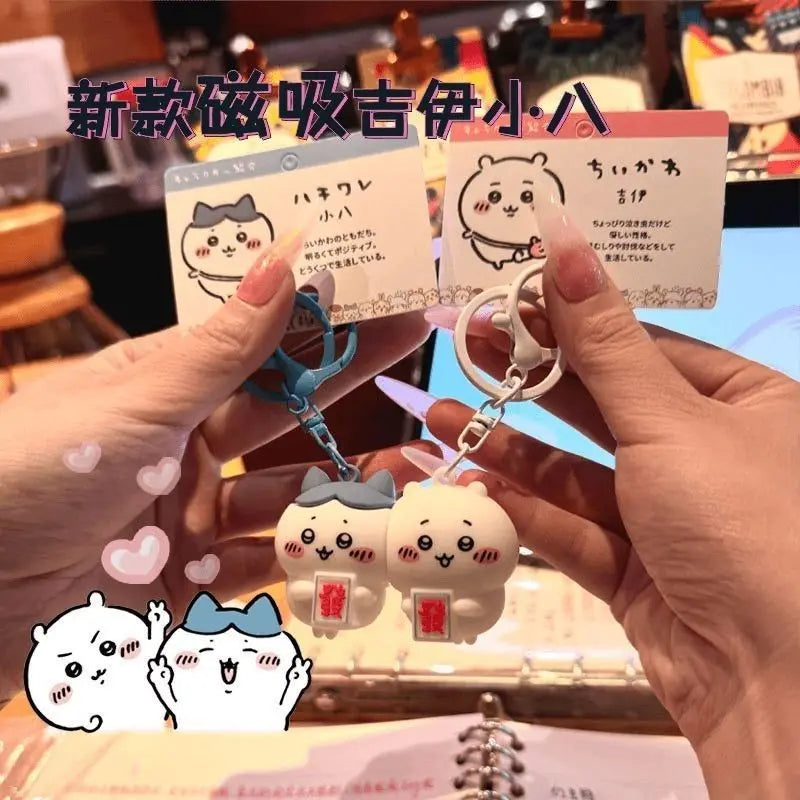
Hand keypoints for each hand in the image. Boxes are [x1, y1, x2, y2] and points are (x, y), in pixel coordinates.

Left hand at [0, 232, 434, 702]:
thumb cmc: (33, 470)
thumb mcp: (134, 401)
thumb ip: (221, 347)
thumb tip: (285, 258)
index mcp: (162, 388)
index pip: (256, 345)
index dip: (317, 320)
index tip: (378, 292)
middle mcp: (181, 447)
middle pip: (281, 413)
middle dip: (346, 384)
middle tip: (415, 346)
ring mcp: (186, 517)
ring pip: (281, 496)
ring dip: (341, 487)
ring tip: (409, 473)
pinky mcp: (187, 582)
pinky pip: (258, 568)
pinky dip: (304, 558)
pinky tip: (355, 544)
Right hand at [424, 199, 799, 794]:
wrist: (778, 684)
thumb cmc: (742, 519)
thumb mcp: (670, 418)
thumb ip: (603, 339)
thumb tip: (563, 238)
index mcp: (743, 406)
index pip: (645, 347)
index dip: (575, 321)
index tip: (509, 297)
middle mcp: (706, 459)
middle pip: (603, 408)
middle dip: (531, 380)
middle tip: (463, 342)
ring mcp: (667, 521)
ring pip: (576, 475)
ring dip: (510, 449)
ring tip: (442, 414)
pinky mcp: (635, 576)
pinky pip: (573, 533)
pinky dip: (524, 512)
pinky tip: (472, 484)